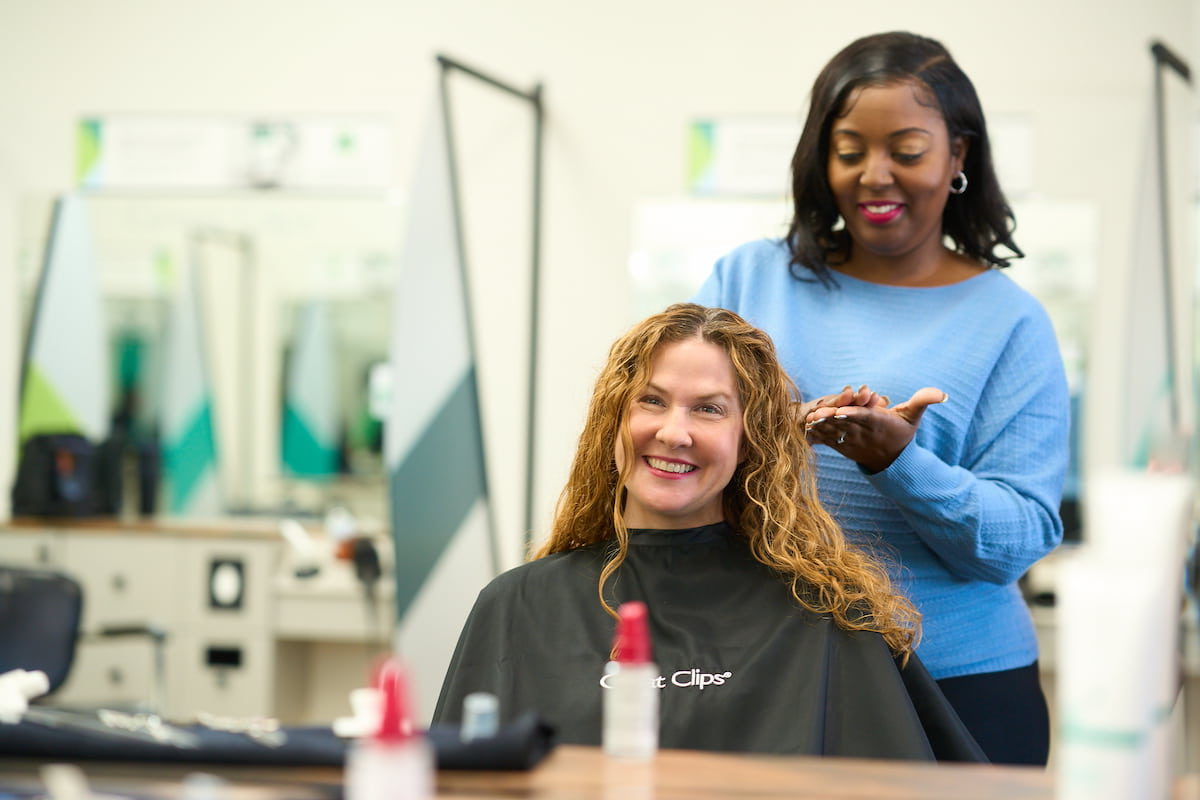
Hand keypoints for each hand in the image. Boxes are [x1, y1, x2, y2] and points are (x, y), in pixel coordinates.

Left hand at [805, 386, 946, 472]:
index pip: (865, 417)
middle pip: (846, 424)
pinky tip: (806, 428)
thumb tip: (943, 393)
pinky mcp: (842, 446)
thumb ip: (923, 401)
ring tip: (808, 420)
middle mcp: (864, 433)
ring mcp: (852, 441)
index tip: (842, 410)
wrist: (892, 461)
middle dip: (831, 418)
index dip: (853, 413)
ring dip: (821, 427)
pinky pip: (828, 440)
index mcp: (879, 423)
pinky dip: (818, 435)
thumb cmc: (902, 433)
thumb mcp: (913, 416)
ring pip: (835, 432)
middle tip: (817, 412)